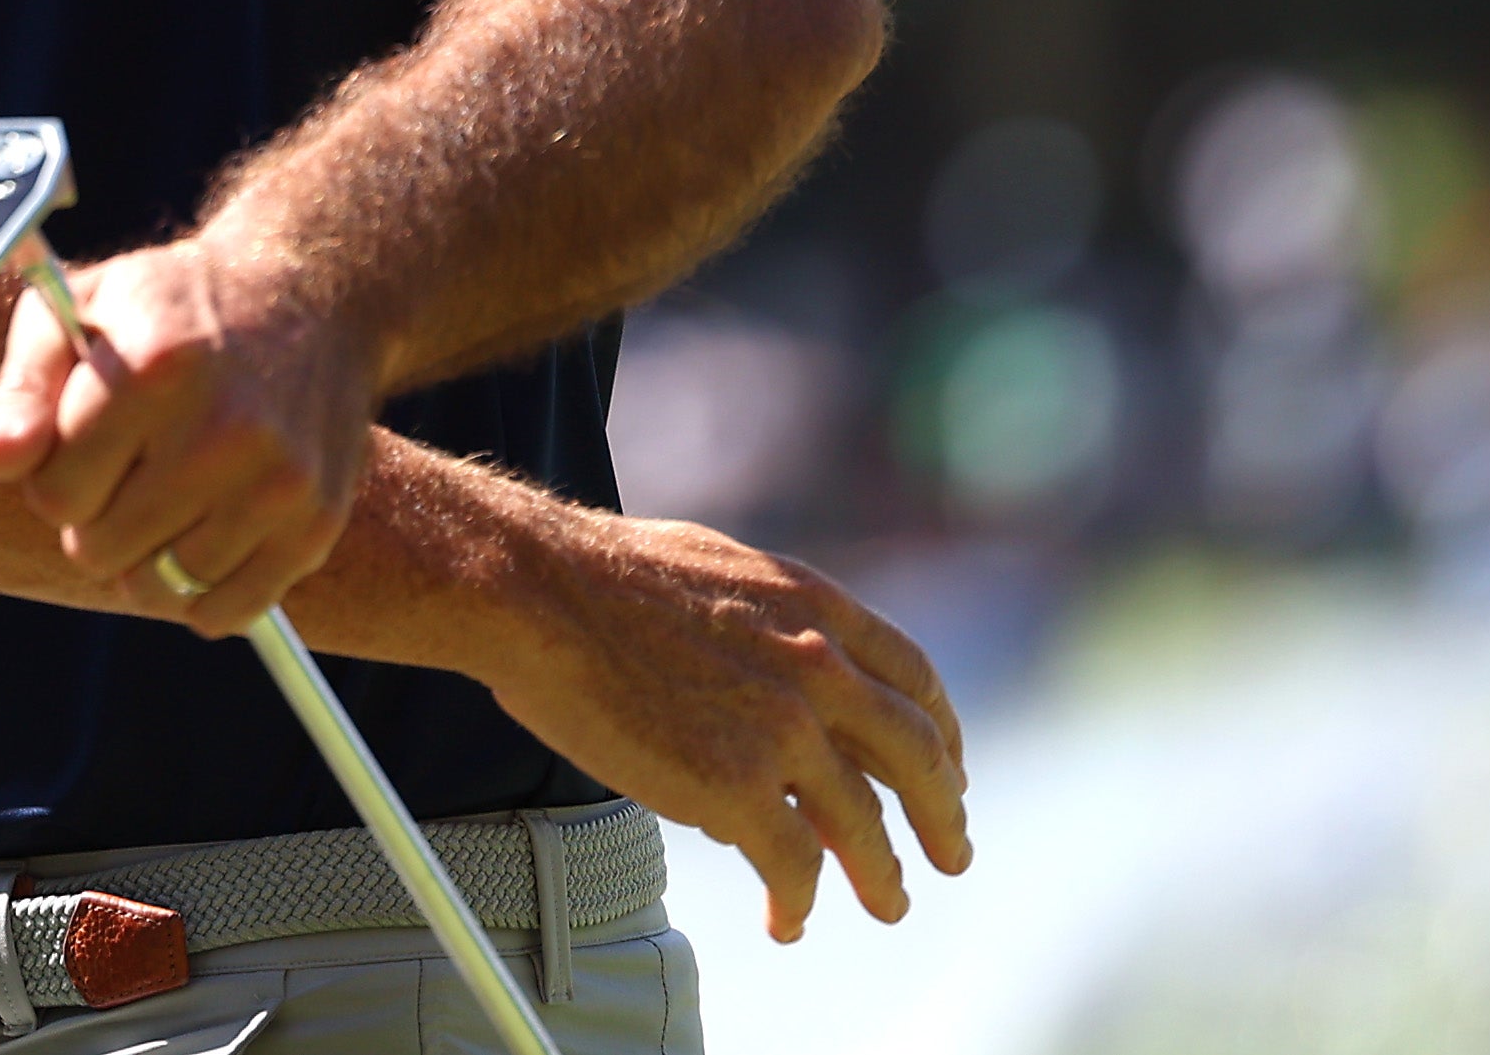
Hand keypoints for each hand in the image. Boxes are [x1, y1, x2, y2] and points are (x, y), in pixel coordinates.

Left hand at [0, 238, 374, 626]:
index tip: (82, 440)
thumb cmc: (165, 307)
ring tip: (162, 496)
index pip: (56, 495)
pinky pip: (226, 612)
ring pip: (161, 588)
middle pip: (100, 549)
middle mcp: (224, 428)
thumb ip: (19, 390)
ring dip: (145, 558)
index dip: (55, 474)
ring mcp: (278, 482)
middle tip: (126, 466)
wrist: (303, 296)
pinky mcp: (315, 524)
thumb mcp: (77, 311)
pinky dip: (199, 596)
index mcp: (155, 368)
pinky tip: (200, 536)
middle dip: (94, 518)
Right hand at [472, 508, 970, 941]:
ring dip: (883, 876)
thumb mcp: (716, 570)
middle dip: (942, 816)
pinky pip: (793, 866)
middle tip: (953, 853)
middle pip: (917, 758)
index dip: (940, 731)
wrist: (535, 591)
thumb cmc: (596, 575)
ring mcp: (783, 730)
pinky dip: (797, 902)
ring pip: (865, 828)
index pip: (913, 679)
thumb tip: (781, 665)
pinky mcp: (736, 787)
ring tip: (889, 905)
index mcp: (814, 606)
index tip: (945, 769)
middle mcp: (819, 667)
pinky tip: (786, 919)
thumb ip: (769, 620)